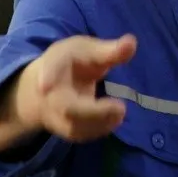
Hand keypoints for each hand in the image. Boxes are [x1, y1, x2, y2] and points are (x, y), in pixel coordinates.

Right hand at [15, 34, 136, 141]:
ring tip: (121, 111)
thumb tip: (132, 42)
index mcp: (54, 65)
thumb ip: (110, 50)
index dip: (47, 76)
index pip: (50, 68)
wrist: (47, 87)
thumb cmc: (72, 63)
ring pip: (74, 126)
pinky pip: (82, 134)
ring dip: (102, 122)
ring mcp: (55, 115)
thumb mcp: (89, 50)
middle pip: (66, 108)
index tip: (45, 87)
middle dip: (93, 112)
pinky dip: (101, 128)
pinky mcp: (65, 130)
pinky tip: (115, 118)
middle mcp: (49, 94)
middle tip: (121, 108)